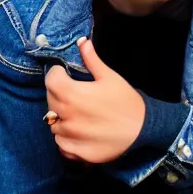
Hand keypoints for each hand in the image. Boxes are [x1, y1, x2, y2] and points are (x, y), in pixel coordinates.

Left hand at [45, 37, 145, 163]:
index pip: (50, 80)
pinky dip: (64, 136)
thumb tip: (81, 41)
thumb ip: (91, 59)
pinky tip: (77, 130)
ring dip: (60, 115)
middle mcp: (66, 116)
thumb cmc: (126, 100)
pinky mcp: (75, 152)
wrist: (142, 129)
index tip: (65, 73)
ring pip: (52, 123)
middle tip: (73, 91)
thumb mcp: (110, 76)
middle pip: (50, 100)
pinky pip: (60, 143)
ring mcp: (69, 137)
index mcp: (72, 94)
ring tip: (76, 111)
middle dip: (58, 92)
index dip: (57, 74)